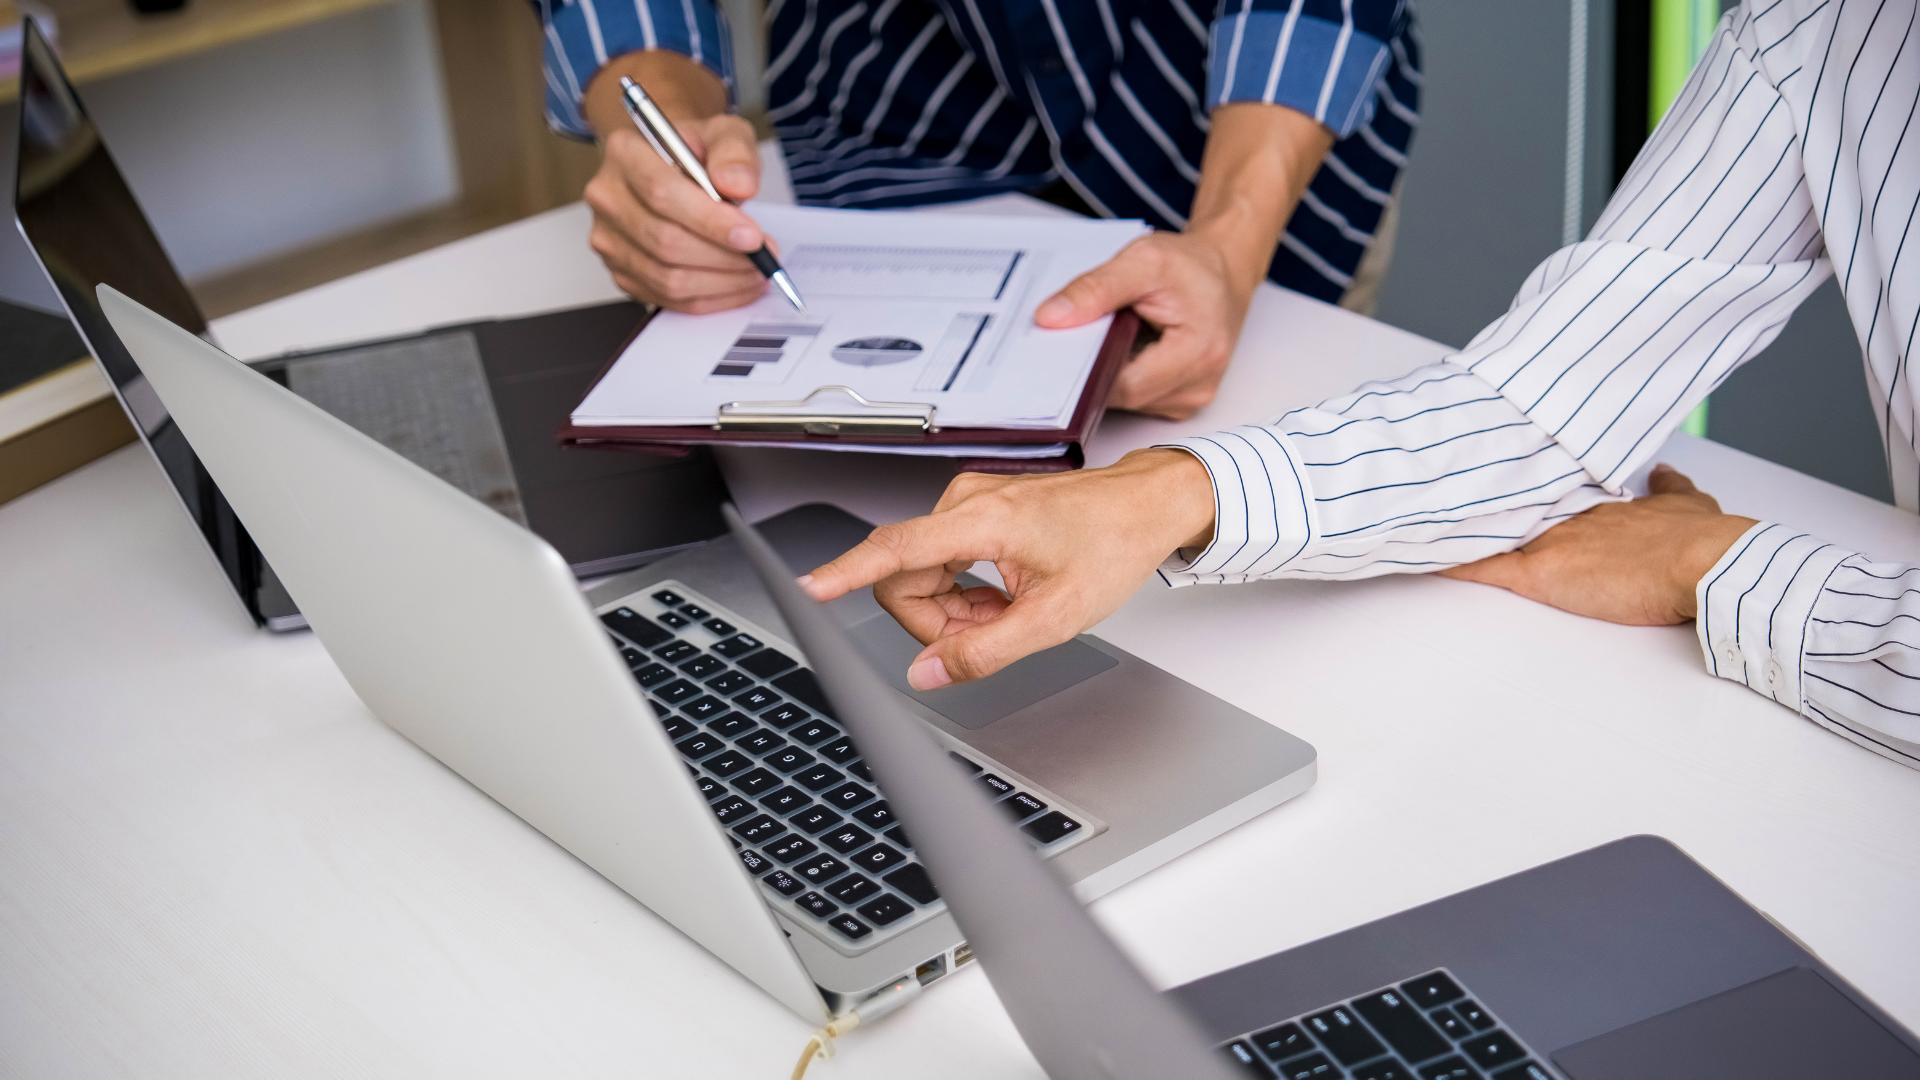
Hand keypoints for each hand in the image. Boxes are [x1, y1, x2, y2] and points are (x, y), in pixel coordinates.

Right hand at [580, 52, 769, 311]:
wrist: (674, 168)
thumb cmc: (697, 152)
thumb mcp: (723, 133)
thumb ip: (734, 151)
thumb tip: (738, 185)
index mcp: (624, 153)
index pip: (663, 193)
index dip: (711, 221)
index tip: (752, 236)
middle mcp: (607, 197)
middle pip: (665, 242)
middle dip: (724, 257)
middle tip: (764, 257)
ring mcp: (609, 240)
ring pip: (668, 278)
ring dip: (722, 282)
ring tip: (756, 271)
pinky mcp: (621, 272)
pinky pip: (668, 299)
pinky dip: (711, 298)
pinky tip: (737, 284)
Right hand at [801, 449, 1216, 688]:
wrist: (1145, 505)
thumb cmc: (1111, 545)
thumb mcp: (1054, 617)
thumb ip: (984, 651)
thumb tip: (928, 674)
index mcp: (981, 520)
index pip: (893, 550)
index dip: (843, 574)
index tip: (806, 587)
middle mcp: (964, 502)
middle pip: (904, 579)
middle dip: (937, 621)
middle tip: (992, 632)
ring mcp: (966, 503)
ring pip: (921, 576)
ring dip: (955, 610)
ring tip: (1010, 611)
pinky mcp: (971, 511)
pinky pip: (941, 564)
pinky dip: (965, 593)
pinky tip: (1004, 596)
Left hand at [1031, 103, 1333, 420]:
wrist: (1223, 271)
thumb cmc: (1191, 265)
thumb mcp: (1141, 261)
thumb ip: (1095, 289)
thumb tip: (1050, 318)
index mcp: (1199, 352)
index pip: (1124, 385)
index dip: (1087, 370)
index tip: (1058, 348)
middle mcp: (1198, 386)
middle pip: (1122, 397)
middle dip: (1093, 369)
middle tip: (1075, 336)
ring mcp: (1190, 399)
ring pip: (1125, 401)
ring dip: (1107, 372)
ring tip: (1106, 335)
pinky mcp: (1179, 401)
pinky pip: (1135, 397)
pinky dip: (1119, 375)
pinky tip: (1118, 348)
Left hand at [1439, 464, 1756, 624]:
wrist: (1701, 560)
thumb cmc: (1697, 539)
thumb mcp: (1686, 502)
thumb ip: (1669, 487)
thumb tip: (1663, 472)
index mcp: (1592, 499)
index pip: (1540, 488)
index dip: (1512, 485)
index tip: (1485, 474)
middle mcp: (1563, 513)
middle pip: (1506, 502)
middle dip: (1473, 498)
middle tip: (1431, 485)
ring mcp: (1548, 540)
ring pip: (1488, 530)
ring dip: (1457, 526)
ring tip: (1413, 516)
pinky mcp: (1541, 573)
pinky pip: (1484, 567)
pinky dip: (1454, 562)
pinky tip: (1422, 558)